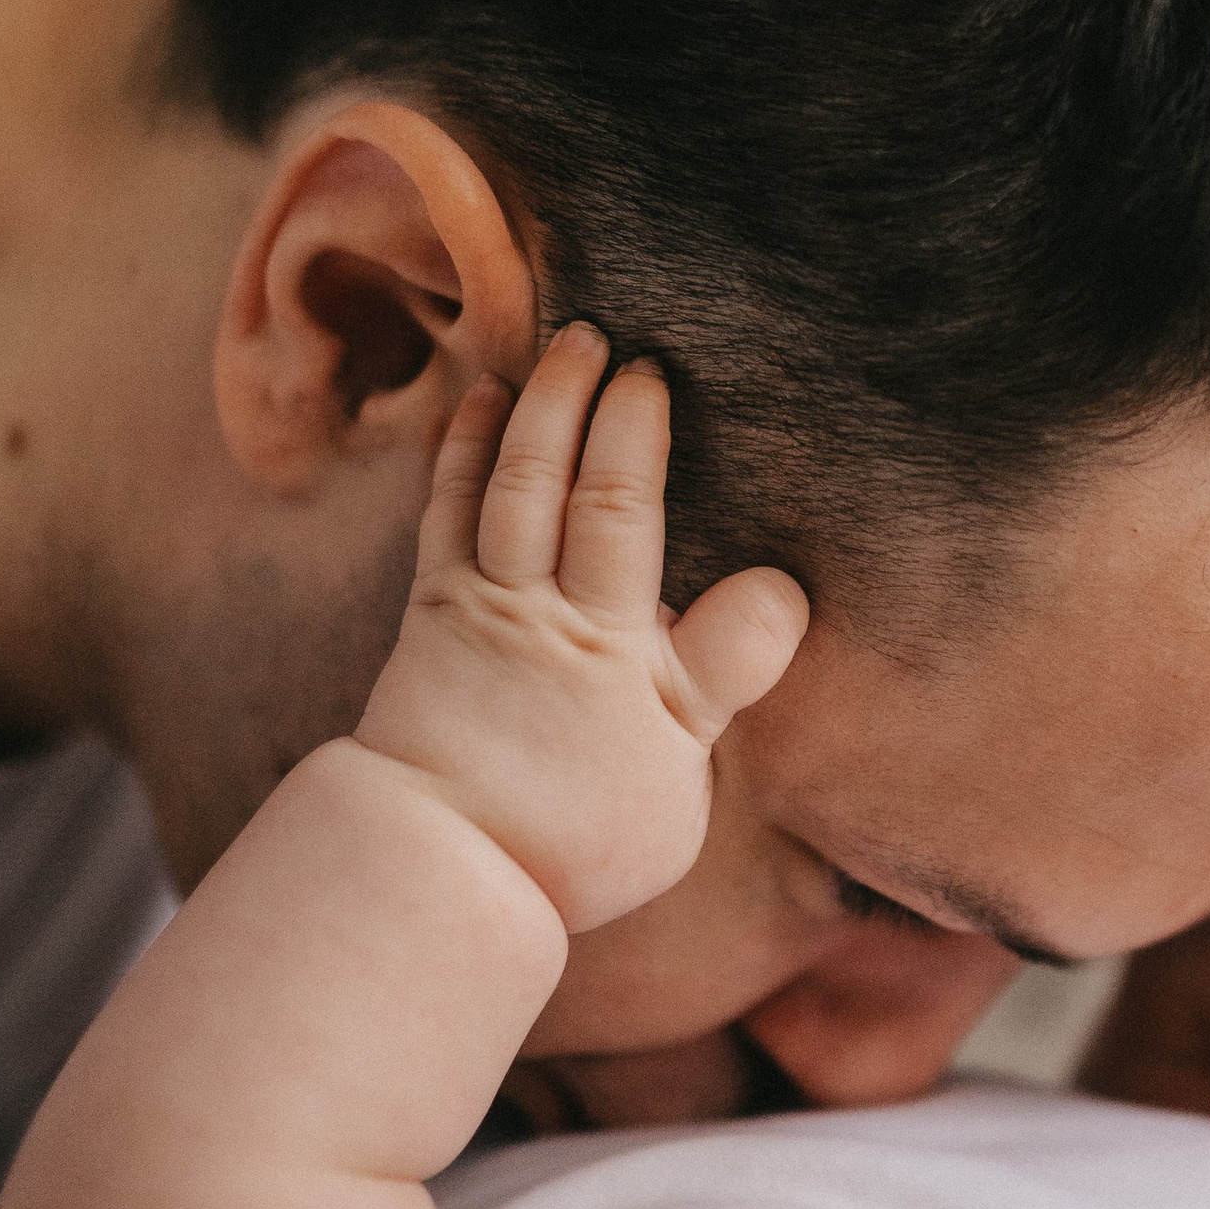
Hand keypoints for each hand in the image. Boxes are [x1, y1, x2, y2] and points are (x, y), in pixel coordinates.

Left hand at [356, 326, 806, 931]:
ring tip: (543, 353)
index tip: (654, 373)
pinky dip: (460, 457)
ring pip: (499, 487)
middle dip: (579, 400)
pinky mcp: (427, 621)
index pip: (626, 510)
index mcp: (609, 638)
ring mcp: (476, 609)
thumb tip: (783, 587)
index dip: (636, 434)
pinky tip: (474, 415)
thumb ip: (724, 669)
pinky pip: (443, 517)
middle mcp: (537, 606)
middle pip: (558, 480)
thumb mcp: (680, 767)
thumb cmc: (579, 832)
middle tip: (601, 336)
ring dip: (522, 412)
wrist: (445, 872)